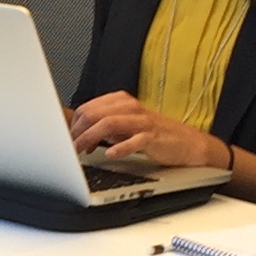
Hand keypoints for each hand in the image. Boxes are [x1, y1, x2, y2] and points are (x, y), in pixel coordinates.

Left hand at [69, 92, 221, 170]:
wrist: (187, 142)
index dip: (74, 125)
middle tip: (70, 148)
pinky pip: (134, 140)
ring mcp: (142, 122)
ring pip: (109, 123)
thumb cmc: (154, 134)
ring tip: (81, 151)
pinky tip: (110, 153)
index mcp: (121, 102)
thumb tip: (80, 134)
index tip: (68, 140)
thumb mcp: (126, 126)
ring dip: (90, 138)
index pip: (88, 108)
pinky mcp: (153, 137)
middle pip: (94, 114)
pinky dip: (120, 147)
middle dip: (78, 132)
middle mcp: (130, 108)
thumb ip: (106, 127)